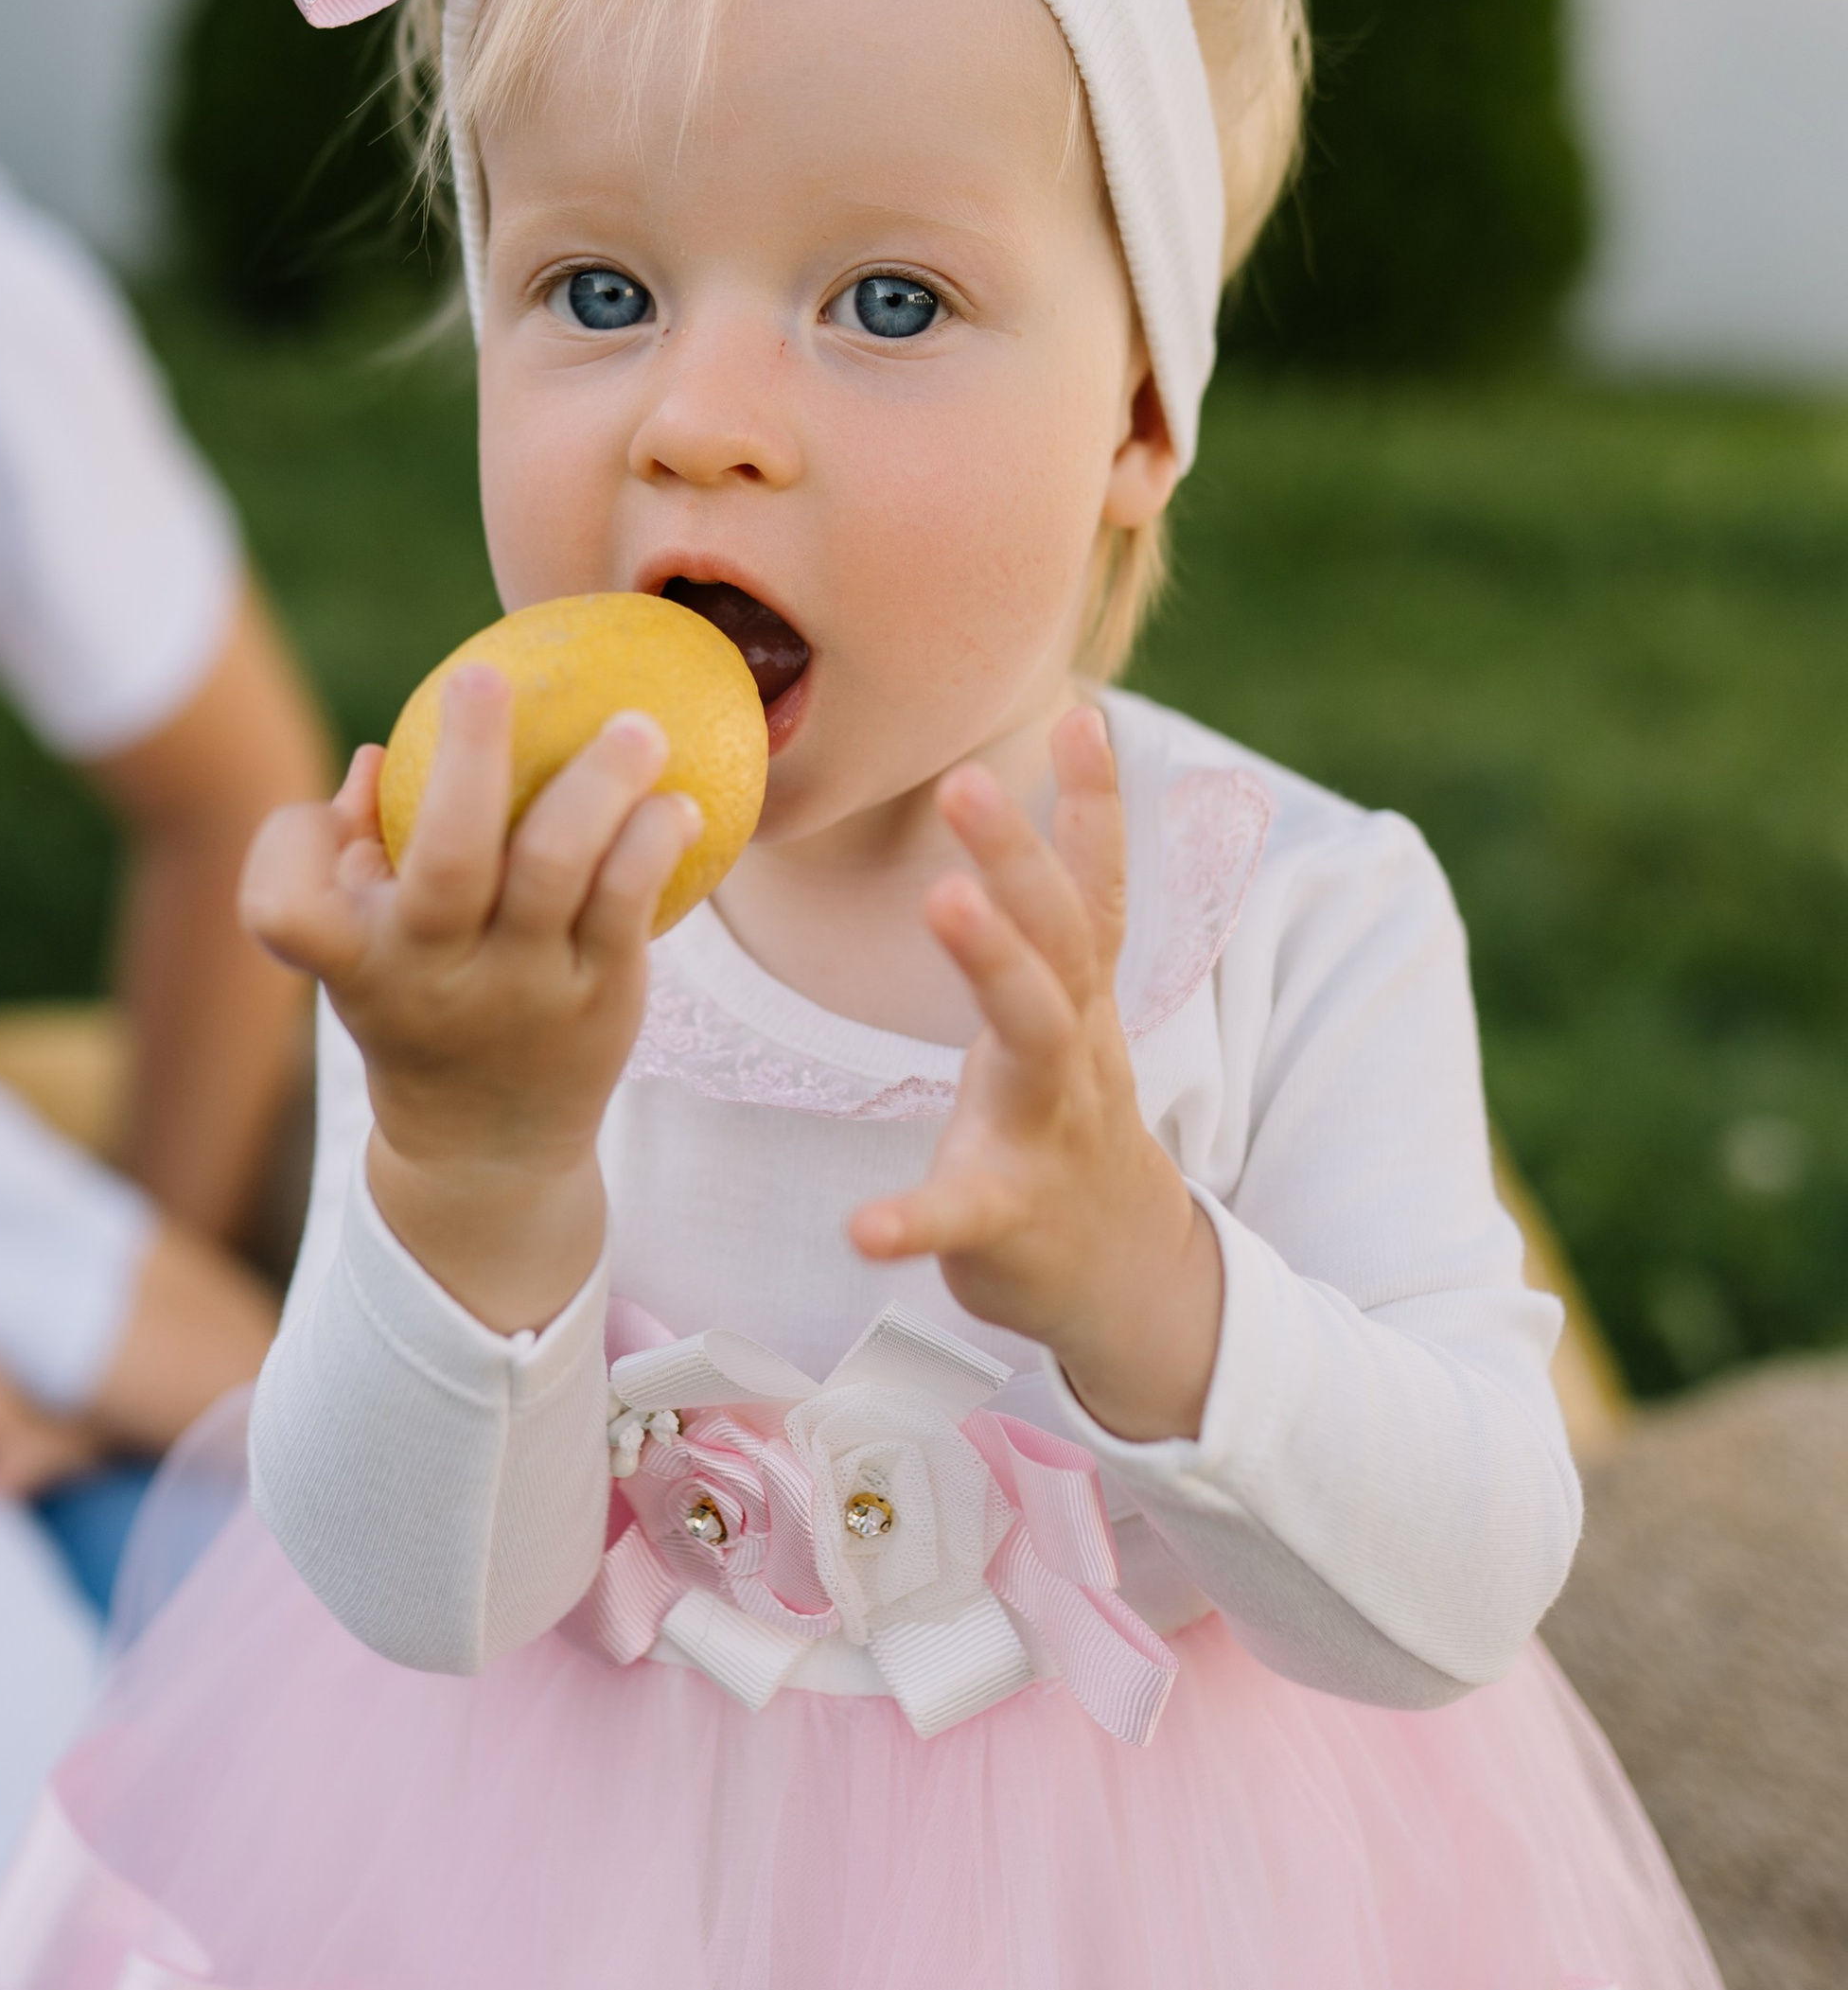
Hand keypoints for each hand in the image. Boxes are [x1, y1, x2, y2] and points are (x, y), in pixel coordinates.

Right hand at [242, 666, 699, 1330]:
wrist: (485, 1152)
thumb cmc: (416, 1007)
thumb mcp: (362, 950)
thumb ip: (354, 851)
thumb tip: (380, 756)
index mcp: (358, 963)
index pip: (287, 911)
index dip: (291, 848)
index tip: (345, 776)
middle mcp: (436, 980)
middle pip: (448, 861)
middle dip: (467, 758)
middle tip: (489, 676)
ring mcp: (524, 994)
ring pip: (557, 872)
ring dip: (597, 786)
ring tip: (636, 726)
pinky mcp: (600, 1003)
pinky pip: (628, 908)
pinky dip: (652, 843)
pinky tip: (676, 801)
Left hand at [850, 708, 1222, 1441]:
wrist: (1124, 1276)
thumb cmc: (1068, 1118)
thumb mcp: (1070, 1011)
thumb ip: (1047, 920)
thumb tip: (1021, 797)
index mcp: (1079, 1000)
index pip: (1095, 888)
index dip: (1093, 803)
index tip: (1078, 712)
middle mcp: (1075, 1050)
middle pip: (1063, 940)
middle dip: (1020, 859)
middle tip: (965, 781)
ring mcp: (1048, 1131)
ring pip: (1034, 1038)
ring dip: (993, 964)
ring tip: (941, 898)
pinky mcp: (1010, 1220)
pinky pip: (962, 1215)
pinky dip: (915, 1220)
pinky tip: (864, 1226)